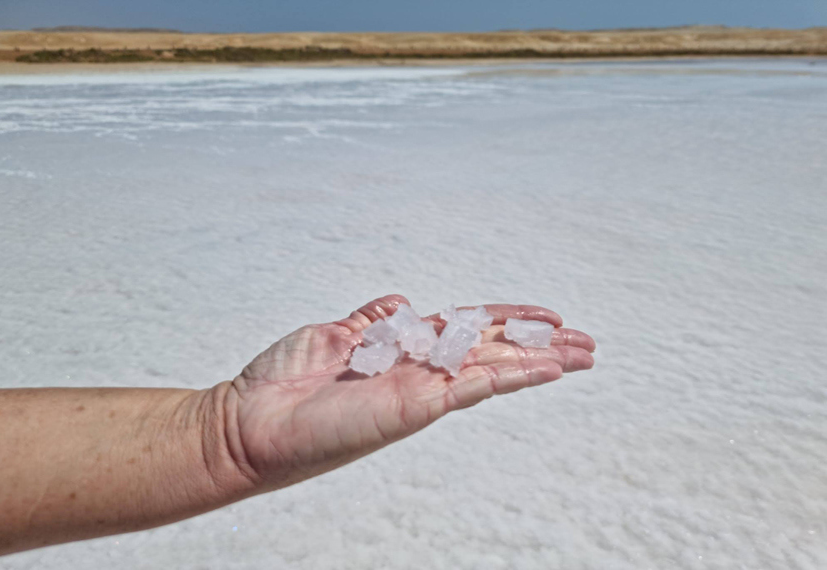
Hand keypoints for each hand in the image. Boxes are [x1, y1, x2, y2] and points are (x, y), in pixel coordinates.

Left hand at [230, 295, 595, 490]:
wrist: (248, 422)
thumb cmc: (285, 382)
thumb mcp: (333, 337)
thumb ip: (370, 322)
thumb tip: (402, 302)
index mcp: (403, 352)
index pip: (469, 330)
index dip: (509, 320)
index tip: (546, 316)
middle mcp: (418, 372)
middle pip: (492, 350)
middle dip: (540, 344)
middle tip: (586, 341)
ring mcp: (418, 390)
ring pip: (491, 367)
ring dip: (538, 359)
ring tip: (580, 352)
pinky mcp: (410, 407)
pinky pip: (468, 387)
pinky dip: (506, 376)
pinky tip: (541, 368)